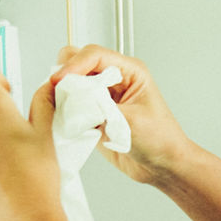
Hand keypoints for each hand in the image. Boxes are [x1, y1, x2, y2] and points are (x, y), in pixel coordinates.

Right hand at [50, 45, 192, 185]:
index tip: (60, 81)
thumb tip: (74, 102)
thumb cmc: (160, 140)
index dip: (74, 65)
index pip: (94, 55)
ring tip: (61, 108)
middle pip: (78, 62)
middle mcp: (114, 79)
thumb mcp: (132, 122)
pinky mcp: (92, 113)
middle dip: (65, 74)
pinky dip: (63, 109)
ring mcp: (101, 96)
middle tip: (57, 93)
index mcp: (130, 71)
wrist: (162, 166)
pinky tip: (66, 120)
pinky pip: (70, 104)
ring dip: (62, 93)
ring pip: (71, 82)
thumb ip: (102, 109)